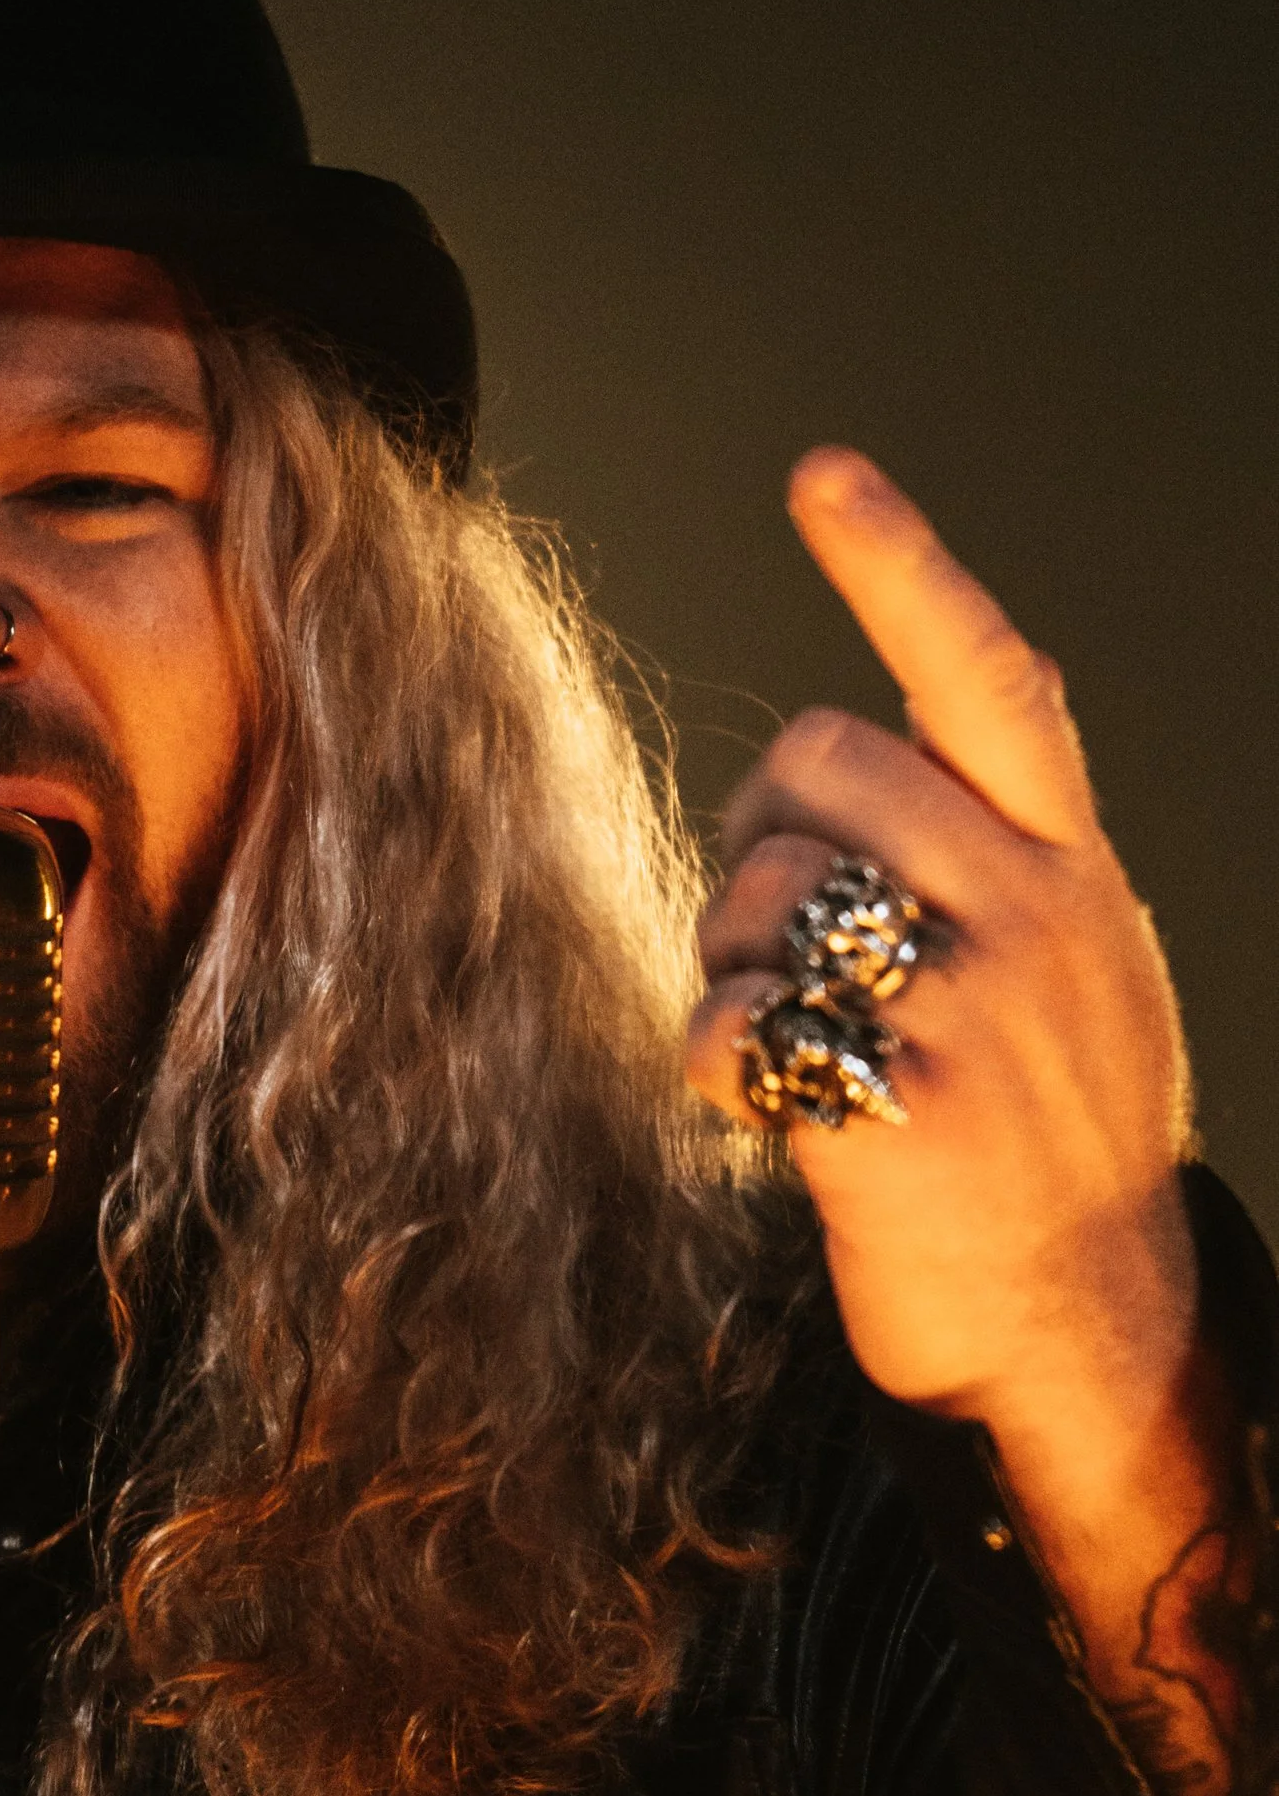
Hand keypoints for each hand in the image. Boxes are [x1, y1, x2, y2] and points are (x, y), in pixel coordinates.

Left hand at [687, 448, 1197, 1446]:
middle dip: (762, 825)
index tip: (823, 474)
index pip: (989, 680)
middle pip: (822, 762)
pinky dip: (709, 1060)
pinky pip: (732, 1028)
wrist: (1086, 1321)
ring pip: (763, 891)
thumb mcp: (1081, 961)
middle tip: (774, 928)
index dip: (902, 568)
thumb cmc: (1049, 1139)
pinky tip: (757, 1107)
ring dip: (727, 953)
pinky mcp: (897, 1119)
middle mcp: (1029, 917)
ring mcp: (969, 1016)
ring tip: (782, 1030)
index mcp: (1068, 867)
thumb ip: (1017, 844)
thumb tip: (984, 690)